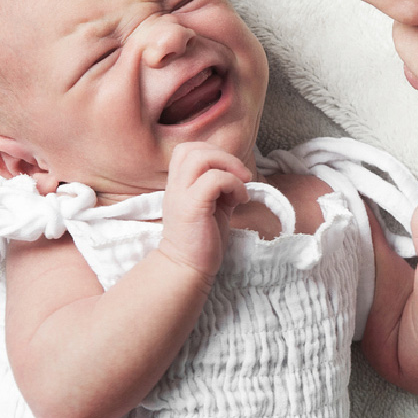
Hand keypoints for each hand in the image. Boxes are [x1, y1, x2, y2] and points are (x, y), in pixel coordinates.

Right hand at [157, 143, 251, 278]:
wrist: (187, 268)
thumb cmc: (202, 240)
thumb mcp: (213, 206)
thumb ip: (220, 187)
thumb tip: (239, 175)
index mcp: (178, 184)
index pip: (187, 150)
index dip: (213, 153)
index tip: (231, 173)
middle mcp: (175, 186)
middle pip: (192, 148)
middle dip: (223, 155)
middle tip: (240, 175)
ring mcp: (181, 195)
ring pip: (200, 157)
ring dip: (229, 166)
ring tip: (241, 185)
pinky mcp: (191, 207)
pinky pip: (214, 179)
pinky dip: (233, 184)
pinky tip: (240, 200)